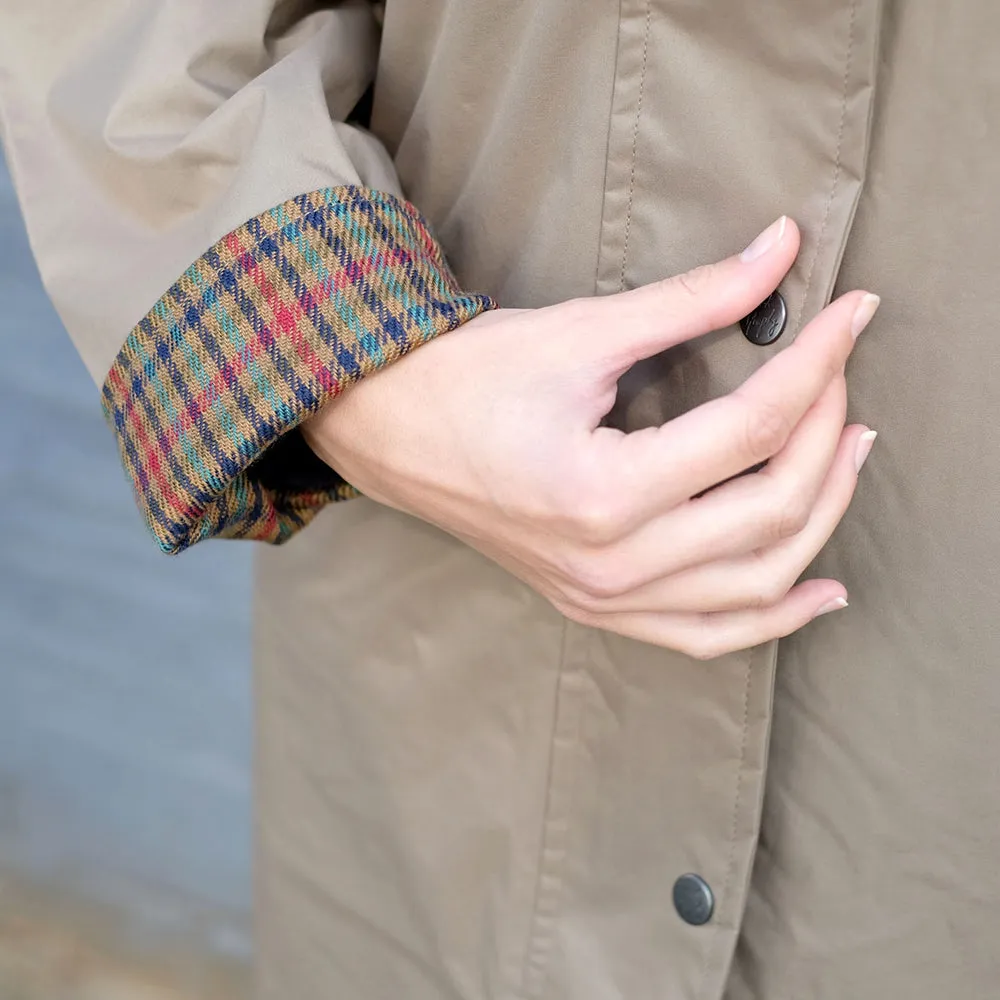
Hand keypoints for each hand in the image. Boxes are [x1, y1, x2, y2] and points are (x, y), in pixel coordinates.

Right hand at [302, 217, 877, 658]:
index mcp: (601, 493)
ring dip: (820, 519)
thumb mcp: (580, 333)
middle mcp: (609, 563)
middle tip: (841, 372)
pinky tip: (818, 592)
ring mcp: (603, 598)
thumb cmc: (467, 378)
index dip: (817, 364)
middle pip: (769, 512)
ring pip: (754, 584)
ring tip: (852, 455)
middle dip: (828, 434)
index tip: (851, 313)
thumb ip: (693, 298)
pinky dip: (771, 617)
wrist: (391, 430)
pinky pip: (705, 636)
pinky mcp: (597, 606)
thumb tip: (782, 249)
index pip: (752, 430)